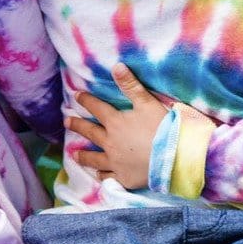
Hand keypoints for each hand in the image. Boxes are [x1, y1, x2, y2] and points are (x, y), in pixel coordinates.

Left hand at [69, 64, 167, 189]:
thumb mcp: (147, 103)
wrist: (175, 159)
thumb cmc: (163, 129)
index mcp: (115, 123)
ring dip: (84, 156)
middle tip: (66, 122)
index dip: (86, 100)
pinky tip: (99, 174)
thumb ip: (131, 85)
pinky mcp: (124, 177)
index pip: (97, 108)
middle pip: (90, 132)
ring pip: (95, 158)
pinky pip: (108, 176)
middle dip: (77, 126)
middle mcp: (110, 142)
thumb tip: (116, 66)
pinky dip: (102, 175)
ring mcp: (115, 162)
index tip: (76, 95)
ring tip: (74, 154)